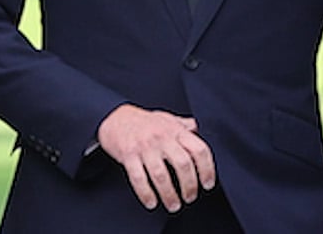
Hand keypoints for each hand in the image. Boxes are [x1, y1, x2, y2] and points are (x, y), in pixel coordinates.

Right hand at [97, 104, 215, 211]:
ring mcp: (145, 147)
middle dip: (189, 185)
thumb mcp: (168, 119)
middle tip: (191, 197)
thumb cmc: (144, 121)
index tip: (208, 183)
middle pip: (183, 164)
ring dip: (169, 194)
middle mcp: (162, 138)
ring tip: (174, 205)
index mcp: (176, 130)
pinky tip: (152, 202)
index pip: (199, 149)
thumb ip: (184, 125)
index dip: (207, 168)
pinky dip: (146, 194)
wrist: (115, 118)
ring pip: (161, 175)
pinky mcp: (128, 156)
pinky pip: (138, 179)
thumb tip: (199, 129)